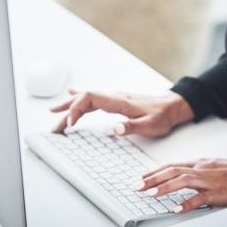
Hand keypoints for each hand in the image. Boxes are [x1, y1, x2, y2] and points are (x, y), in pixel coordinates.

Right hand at [50, 89, 193, 136]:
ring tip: (54, 112)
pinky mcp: (116, 102)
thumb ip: (131, 127)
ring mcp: (114, 98)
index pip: (91, 98)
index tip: (70, 124)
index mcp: (120, 101)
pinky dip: (80, 101)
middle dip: (67, 110)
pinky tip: (72, 97)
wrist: (172, 107)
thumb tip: (113, 129)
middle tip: (54, 124)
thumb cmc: (162, 116)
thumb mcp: (150, 125)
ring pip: (87, 98)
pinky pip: (93, 99)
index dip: (77, 109)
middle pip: (85, 98)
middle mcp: (114, 97)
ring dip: (71, 106)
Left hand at [135, 158, 226, 211]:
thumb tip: (180, 176)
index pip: (171, 165)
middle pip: (172, 170)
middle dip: (152, 178)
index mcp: (199, 163)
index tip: (140, 178)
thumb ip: (196, 171)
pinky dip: (188, 203)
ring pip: (183, 180)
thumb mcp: (211, 166)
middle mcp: (201, 168)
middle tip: (136, 186)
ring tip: (151, 194)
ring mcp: (209, 179)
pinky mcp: (217, 192)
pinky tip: (177, 209)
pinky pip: (200, 198)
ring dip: (165, 187)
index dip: (154, 171)